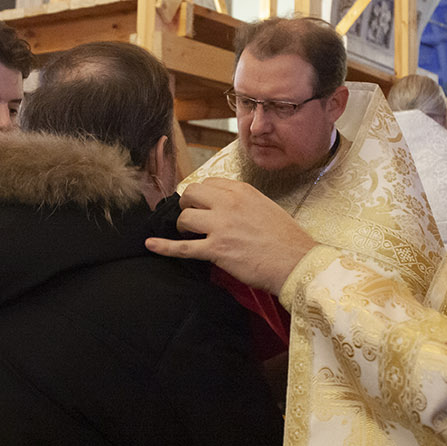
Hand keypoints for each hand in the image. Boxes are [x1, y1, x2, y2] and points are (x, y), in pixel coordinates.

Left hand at [145, 178, 315, 294]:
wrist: (296, 261)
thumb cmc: (286, 238)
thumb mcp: (265, 207)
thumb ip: (243, 202)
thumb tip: (225, 207)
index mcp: (242, 191)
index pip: (209, 183)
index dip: (202, 195)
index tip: (203, 205)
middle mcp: (228, 203)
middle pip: (191, 194)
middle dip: (187, 205)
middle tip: (192, 217)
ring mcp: (220, 226)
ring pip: (184, 218)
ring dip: (182, 226)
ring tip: (188, 233)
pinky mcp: (216, 250)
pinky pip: (182, 247)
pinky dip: (164, 247)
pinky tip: (150, 245)